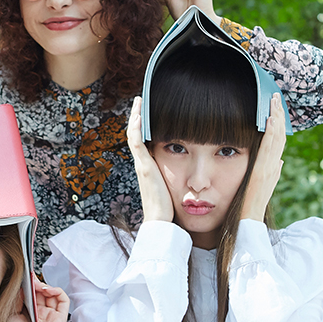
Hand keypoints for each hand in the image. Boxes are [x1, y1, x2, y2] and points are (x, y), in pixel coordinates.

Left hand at [4, 278, 69, 321]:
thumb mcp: (11, 315)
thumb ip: (17, 299)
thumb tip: (21, 284)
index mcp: (28, 314)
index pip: (31, 294)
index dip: (28, 285)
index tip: (23, 276)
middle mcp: (41, 313)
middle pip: (41, 292)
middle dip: (35, 283)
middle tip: (30, 279)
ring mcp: (51, 315)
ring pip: (52, 293)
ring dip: (45, 285)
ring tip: (37, 284)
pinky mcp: (60, 317)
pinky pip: (63, 299)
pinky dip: (57, 290)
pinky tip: (47, 289)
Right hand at [127, 96, 173, 223]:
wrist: (160, 220)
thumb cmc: (168, 207)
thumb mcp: (171, 186)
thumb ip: (174, 176)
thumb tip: (189, 173)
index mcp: (147, 167)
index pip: (141, 142)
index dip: (141, 127)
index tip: (144, 113)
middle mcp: (142, 163)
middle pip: (134, 134)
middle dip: (136, 116)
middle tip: (139, 101)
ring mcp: (141, 164)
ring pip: (133, 134)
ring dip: (135, 117)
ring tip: (138, 102)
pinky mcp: (144, 166)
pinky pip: (136, 141)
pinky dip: (136, 127)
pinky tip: (139, 115)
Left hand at [240, 94, 286, 221]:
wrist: (249, 223)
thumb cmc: (250, 207)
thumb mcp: (260, 187)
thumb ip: (271, 173)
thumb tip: (279, 161)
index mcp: (271, 168)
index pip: (277, 141)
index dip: (279, 123)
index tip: (276, 107)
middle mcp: (272, 166)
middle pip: (280, 135)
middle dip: (278, 115)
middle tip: (275, 96)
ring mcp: (268, 170)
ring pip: (276, 139)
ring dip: (276, 118)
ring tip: (274, 101)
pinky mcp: (261, 173)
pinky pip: (268, 150)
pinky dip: (271, 134)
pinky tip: (270, 120)